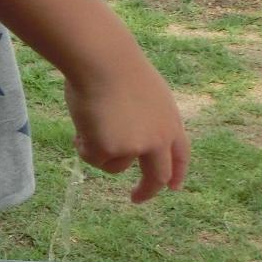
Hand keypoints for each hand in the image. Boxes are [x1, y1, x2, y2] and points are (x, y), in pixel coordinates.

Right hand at [64, 51, 190, 203]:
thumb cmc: (117, 69)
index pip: (180, 156)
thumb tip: (129, 143)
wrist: (103, 62)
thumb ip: (145, 120)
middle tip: (136, 198)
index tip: (173, 187)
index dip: (177, 173)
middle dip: (147, 191)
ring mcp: (136, 147)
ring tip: (89, 126)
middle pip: (157, 176)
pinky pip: (94, 159)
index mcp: (171, 123)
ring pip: (116, 166)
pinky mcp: (111, 150)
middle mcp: (158, 140)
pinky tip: (81, 125)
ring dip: (101, 152)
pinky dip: (84, 147)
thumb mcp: (146, 97)